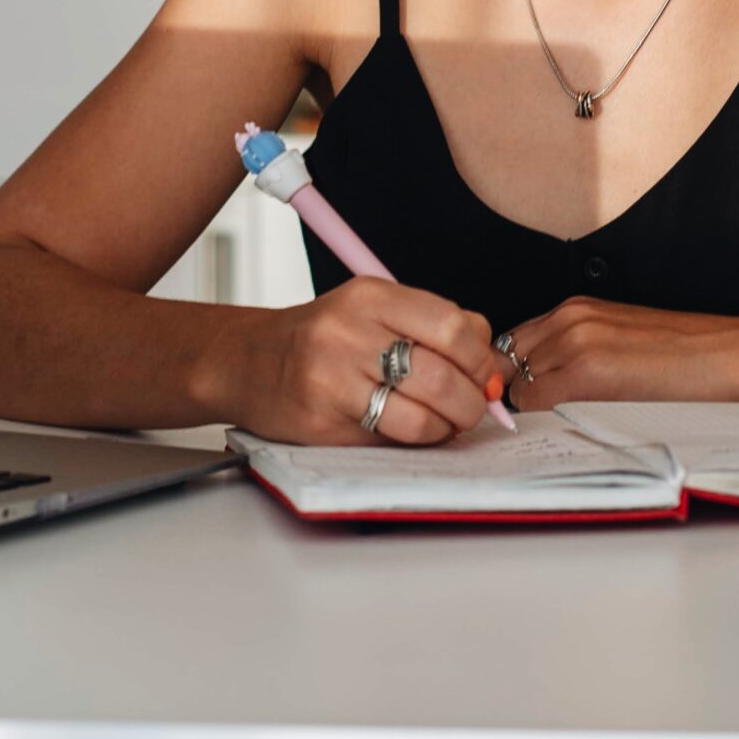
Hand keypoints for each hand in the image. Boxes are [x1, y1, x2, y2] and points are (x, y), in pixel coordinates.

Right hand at [232, 278, 507, 444]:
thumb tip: (491, 366)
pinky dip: (415, 442)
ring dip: (448, 428)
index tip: (488, 377)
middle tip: (476, 409)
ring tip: (447, 425)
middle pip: (442, 374)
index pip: (451, 325)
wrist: (247, 361)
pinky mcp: (323, 422)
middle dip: (473, 401)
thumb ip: (431, 326)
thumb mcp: (372, 311)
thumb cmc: (322, 339)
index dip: (481, 359)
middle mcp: (349, 332)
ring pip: (421, 417)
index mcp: (369, 296)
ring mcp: (332, 379)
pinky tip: (414, 434)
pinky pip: (389, 440)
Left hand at [502, 299, 738, 409]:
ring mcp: (575, 342)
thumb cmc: (690, 358)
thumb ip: (578, 356)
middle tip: (540, 422)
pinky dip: (542, 422)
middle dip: (516, 394)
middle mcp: (569, 319)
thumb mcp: (622, 344)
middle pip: (506, 364)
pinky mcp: (587, 371)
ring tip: (562, 428)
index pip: (512, 346)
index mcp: (577, 309)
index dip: (514, 378)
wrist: (735, 356)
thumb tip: (542, 389)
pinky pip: (536, 403)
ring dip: (531, 410)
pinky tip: (571, 430)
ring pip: (517, 387)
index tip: (526, 403)